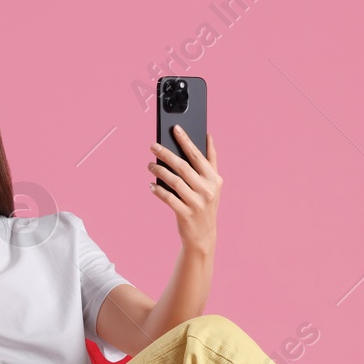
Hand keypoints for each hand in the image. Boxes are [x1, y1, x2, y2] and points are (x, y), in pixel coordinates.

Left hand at [149, 126, 220, 255]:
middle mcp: (207, 190)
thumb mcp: (213, 184)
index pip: (198, 156)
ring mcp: (197, 203)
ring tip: (150, 165)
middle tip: (153, 146)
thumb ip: (211, 161)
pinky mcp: (186, 214)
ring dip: (159, 171)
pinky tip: (151, 185)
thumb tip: (208, 136)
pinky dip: (158, 190)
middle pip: (183, 166)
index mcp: (214, 179)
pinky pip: (168, 198)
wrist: (203, 235)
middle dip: (166, 154)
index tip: (175, 128)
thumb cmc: (205, 204)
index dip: (186, 141)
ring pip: (174, 181)